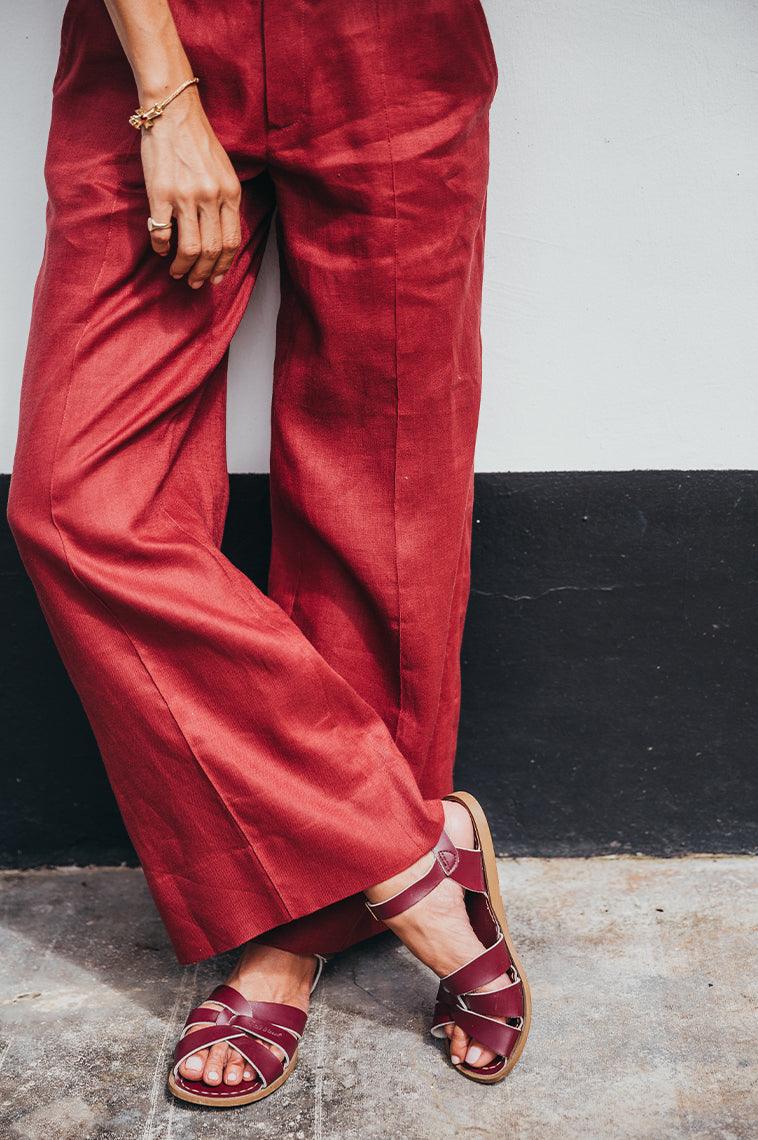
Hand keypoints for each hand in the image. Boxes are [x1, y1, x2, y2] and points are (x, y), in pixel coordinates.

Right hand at [140, 85, 241, 287]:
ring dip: (183, 267)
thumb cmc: (197, 142)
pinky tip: (160, 248)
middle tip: (195, 282)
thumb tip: (219, 236)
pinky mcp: (161, 194)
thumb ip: (225, 202)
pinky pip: (161, 233)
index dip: (223, 266)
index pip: (231, 242)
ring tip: (177, 272)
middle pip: (212, 251)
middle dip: (204, 274)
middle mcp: (211, 197)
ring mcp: (186, 197)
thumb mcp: (223, 172)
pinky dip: (161, 247)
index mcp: (230, 193)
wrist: (173, 112)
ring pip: (190, 249)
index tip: (216, 278)